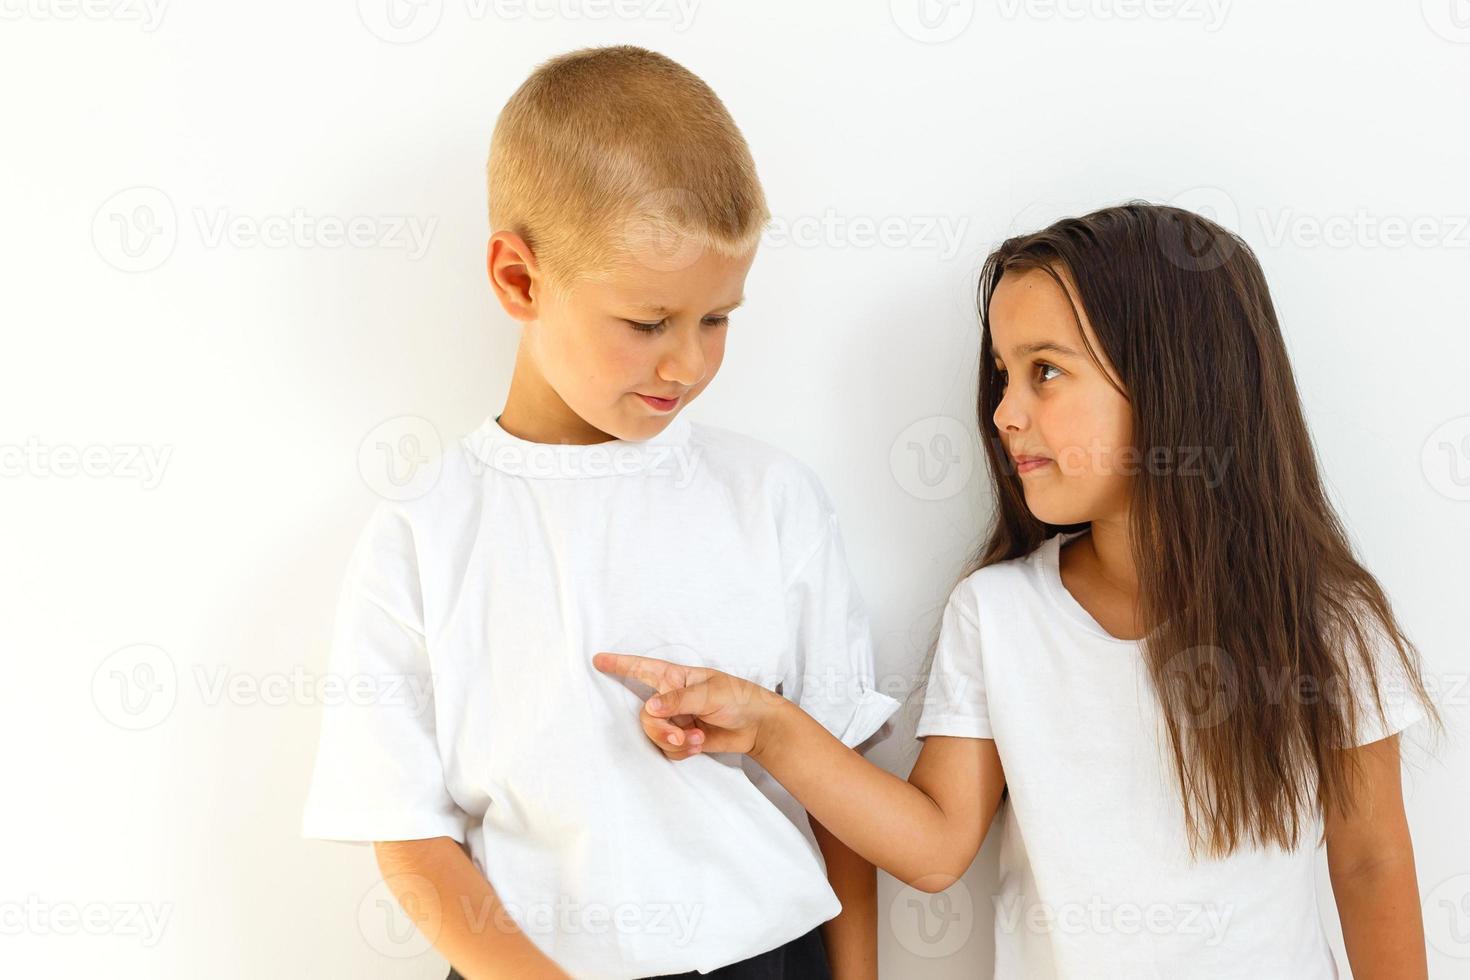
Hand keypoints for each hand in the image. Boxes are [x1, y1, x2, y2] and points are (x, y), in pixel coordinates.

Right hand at [591, 652, 789, 759]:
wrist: (758, 727)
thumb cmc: (739, 698)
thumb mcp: (710, 694)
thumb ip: (678, 700)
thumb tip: (650, 708)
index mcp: (676, 678)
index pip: (642, 669)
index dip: (620, 664)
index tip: (598, 660)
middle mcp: (672, 698)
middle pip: (645, 716)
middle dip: (659, 730)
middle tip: (679, 736)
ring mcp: (676, 720)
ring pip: (654, 735)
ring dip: (674, 742)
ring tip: (697, 739)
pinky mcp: (683, 739)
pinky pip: (667, 750)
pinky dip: (682, 751)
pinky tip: (699, 744)